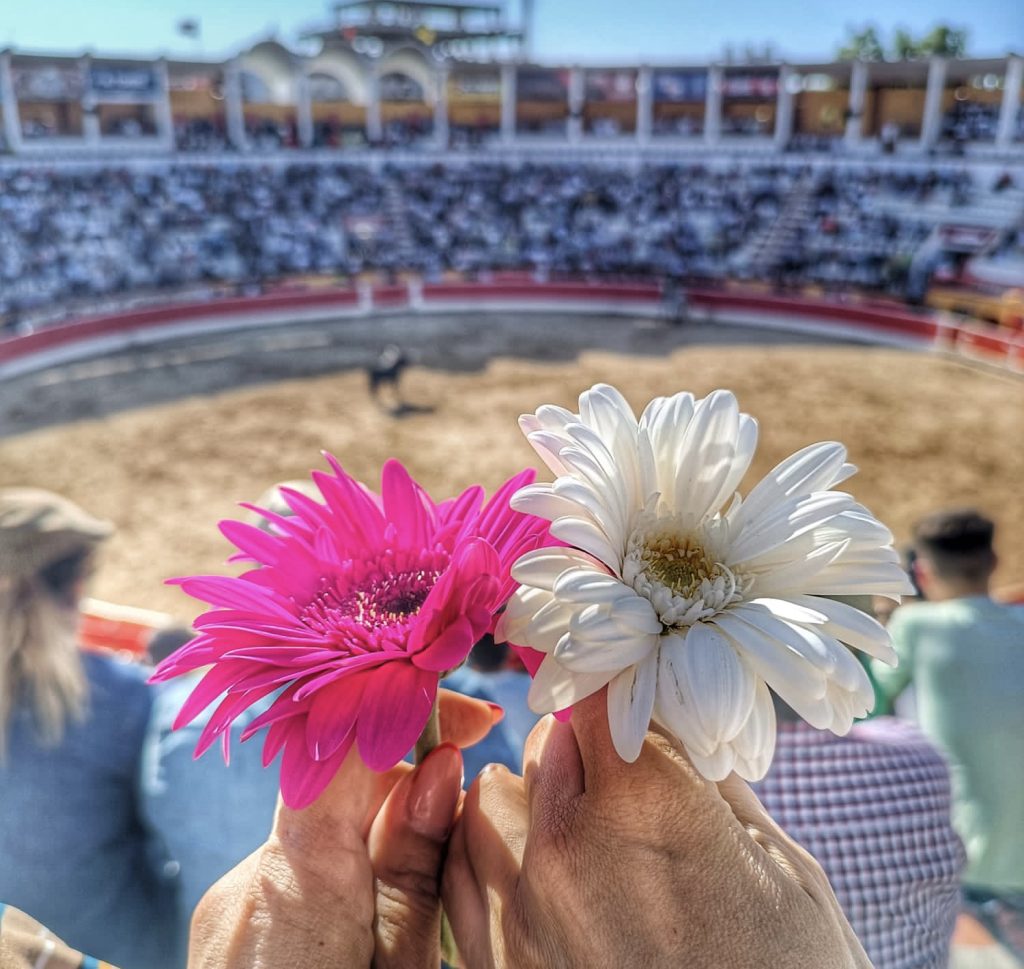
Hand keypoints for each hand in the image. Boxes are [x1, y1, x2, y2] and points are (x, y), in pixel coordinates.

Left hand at [187, 689, 501, 968]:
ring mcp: (233, 904)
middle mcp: (251, 880)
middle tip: (472, 820)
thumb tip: (441, 766)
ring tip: (420, 910)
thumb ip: (416, 870)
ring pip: (326, 831)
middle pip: (342, 788)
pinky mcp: (231, 925)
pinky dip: (348, 874)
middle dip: (410, 789)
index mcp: (298, 887)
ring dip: (382, 839)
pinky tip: (372, 932)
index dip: (406, 707)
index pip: (341, 744)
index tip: (474, 715)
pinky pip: (300, 868)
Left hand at [443, 690, 870, 968]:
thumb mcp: (784, 871)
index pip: (599, 693)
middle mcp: (564, 853)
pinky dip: (490, 857)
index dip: (623, 693)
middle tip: (633, 789)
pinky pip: (458, 871)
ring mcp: (518, 918)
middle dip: (588, 754)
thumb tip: (671, 720)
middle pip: (545, 745)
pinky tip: (542, 878)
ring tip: (585, 838)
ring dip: (531, 803)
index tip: (638, 700)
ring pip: (488, 799)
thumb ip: (711, 781)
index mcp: (646, 809)